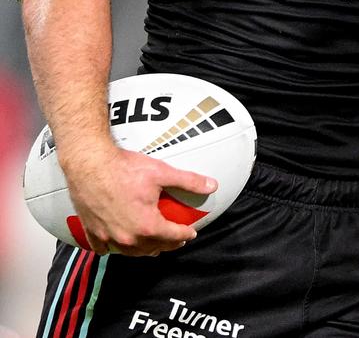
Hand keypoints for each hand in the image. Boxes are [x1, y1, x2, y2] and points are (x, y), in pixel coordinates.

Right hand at [63, 144, 217, 256]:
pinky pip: (104, 249)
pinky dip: (114, 248)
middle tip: (176, 239)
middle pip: (152, 247)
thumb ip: (188, 181)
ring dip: (144, 249)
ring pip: (130, 252)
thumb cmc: (124, 168)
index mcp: (146, 226)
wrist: (89, 164)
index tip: (191, 233)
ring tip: (152, 243)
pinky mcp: (92, 232)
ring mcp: (108, 237)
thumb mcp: (161, 172)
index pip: (172, 236)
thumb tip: (212, 185)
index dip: (185, 234)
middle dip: (167, 244)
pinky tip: (118, 243)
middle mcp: (127, 238)